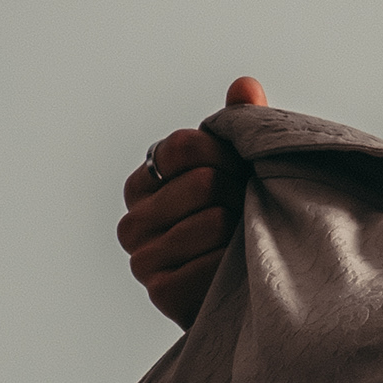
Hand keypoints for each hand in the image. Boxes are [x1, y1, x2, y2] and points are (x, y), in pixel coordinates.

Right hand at [115, 75, 265, 327]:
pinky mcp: (160, 291)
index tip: (238, 173)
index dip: (226, 156)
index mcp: (145, 181)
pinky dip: (236, 268)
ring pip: (212, 222)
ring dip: (243, 233)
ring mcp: (141, 258)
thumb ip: (240, 128)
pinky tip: (239, 272)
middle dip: (239, 194)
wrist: (250, 297)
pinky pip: (211, 264)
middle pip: (203, 182)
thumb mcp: (242, 172)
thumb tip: (246, 85)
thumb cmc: (243, 226)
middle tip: (248, 214)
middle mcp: (133, 219)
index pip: (185, 146)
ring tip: (247, 243)